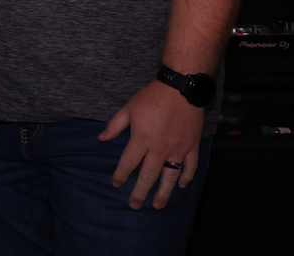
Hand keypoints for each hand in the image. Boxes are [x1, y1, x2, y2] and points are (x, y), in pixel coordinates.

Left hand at [99, 80, 203, 208]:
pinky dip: (187, 177)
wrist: (180, 88)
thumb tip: (101, 138)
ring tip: (158, 205)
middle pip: (148, 175)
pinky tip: (182, 185)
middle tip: (134, 205)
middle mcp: (160, 148)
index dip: (121, 175)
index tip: (116, 184)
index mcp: (142, 139)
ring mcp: (178, 149)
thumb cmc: (152, 97)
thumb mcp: (129, 108)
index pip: (129, 162)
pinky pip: (190, 166)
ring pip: (171, 176)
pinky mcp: (192, 146)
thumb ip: (115, 126)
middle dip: (140, 192)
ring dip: (164, 192)